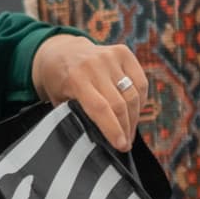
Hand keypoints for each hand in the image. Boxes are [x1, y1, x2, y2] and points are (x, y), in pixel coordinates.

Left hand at [32, 34, 152, 151]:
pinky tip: (133, 112)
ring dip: (134, 118)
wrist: (61, 52)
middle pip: (120, 104)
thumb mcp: (59, 101)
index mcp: (75, 79)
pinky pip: (140, 82)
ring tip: (129, 132)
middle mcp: (94, 65)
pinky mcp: (123, 52)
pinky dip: (140, 100)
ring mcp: (110, 56)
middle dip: (125, 128)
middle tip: (125, 144)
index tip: (121, 146)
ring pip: (133, 95)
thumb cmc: (60, 83)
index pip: (100, 108)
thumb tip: (98, 140)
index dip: (113, 130)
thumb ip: (75, 116)